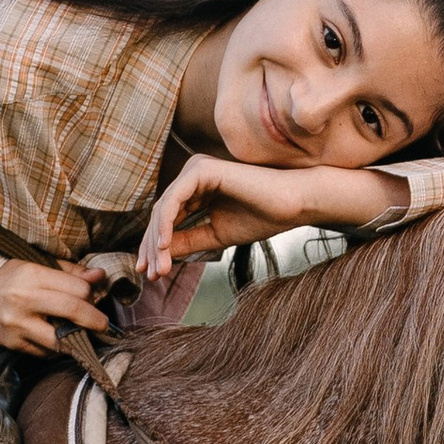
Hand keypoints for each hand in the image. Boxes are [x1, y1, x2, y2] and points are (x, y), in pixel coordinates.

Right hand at [0, 257, 112, 353]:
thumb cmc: (7, 280)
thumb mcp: (34, 265)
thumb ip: (69, 271)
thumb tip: (100, 276)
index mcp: (30, 275)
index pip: (76, 288)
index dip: (91, 294)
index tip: (94, 297)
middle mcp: (23, 300)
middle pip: (73, 310)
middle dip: (96, 320)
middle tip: (103, 324)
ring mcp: (17, 325)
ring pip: (62, 339)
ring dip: (77, 339)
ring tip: (81, 333)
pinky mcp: (14, 344)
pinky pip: (46, 353)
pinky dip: (57, 348)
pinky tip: (57, 339)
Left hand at [138, 154, 406, 282]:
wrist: (294, 205)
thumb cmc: (262, 217)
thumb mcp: (216, 235)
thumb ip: (188, 241)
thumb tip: (160, 256)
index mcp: (198, 188)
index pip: (169, 218)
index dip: (157, 246)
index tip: (152, 274)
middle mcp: (194, 174)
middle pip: (161, 213)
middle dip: (152, 246)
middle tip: (149, 275)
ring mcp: (197, 169)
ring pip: (164, 208)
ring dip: (156, 241)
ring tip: (158, 268)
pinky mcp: (202, 170)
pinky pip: (174, 200)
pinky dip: (166, 225)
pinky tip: (164, 247)